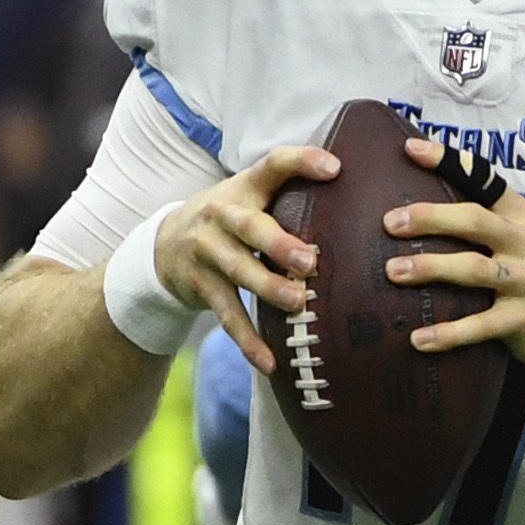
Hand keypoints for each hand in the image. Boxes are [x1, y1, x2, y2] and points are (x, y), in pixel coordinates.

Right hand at [157, 145, 340, 370]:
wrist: (164, 245)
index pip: (272, 165)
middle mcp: (223, 215)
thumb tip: (360, 195)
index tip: (334, 168)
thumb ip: (292, 192)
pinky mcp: (203, 286)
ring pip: (239, 271)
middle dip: (279, 243)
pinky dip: (248, 341)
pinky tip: (270, 362)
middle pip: (250, 227)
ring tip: (297, 303)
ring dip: (268, 288)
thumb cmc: (231, 219)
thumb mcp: (252, 195)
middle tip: (309, 260)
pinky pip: (228, 315)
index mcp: (245, 187)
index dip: (301, 162)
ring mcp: (209, 251)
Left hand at [386, 179, 524, 388]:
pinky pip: (480, 326)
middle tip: (390, 223)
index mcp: (524, 216)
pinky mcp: (524, 320)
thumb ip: (488, 221)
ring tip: (392, 271)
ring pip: (474, 270)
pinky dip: (447, 334)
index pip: (485, 179)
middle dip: (430, 218)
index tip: (411, 149)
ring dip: (430, 268)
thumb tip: (420, 208)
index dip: (449, 160)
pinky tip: (417, 339)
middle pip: (475, 221)